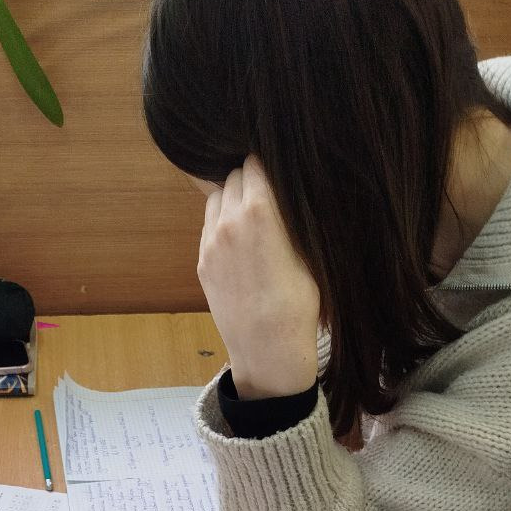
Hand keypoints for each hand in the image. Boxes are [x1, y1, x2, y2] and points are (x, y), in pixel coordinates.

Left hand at [198, 155, 320, 399]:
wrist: (268, 348)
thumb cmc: (298, 302)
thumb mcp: (307, 250)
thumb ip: (291, 214)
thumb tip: (289, 189)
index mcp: (259, 210)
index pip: (256, 163)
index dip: (269, 166)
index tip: (279, 172)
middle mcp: (228, 220)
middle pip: (233, 177)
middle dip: (250, 180)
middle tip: (268, 195)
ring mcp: (210, 242)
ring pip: (216, 199)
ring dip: (231, 199)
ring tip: (253, 218)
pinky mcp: (202, 261)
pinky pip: (209, 226)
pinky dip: (222, 224)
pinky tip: (240, 242)